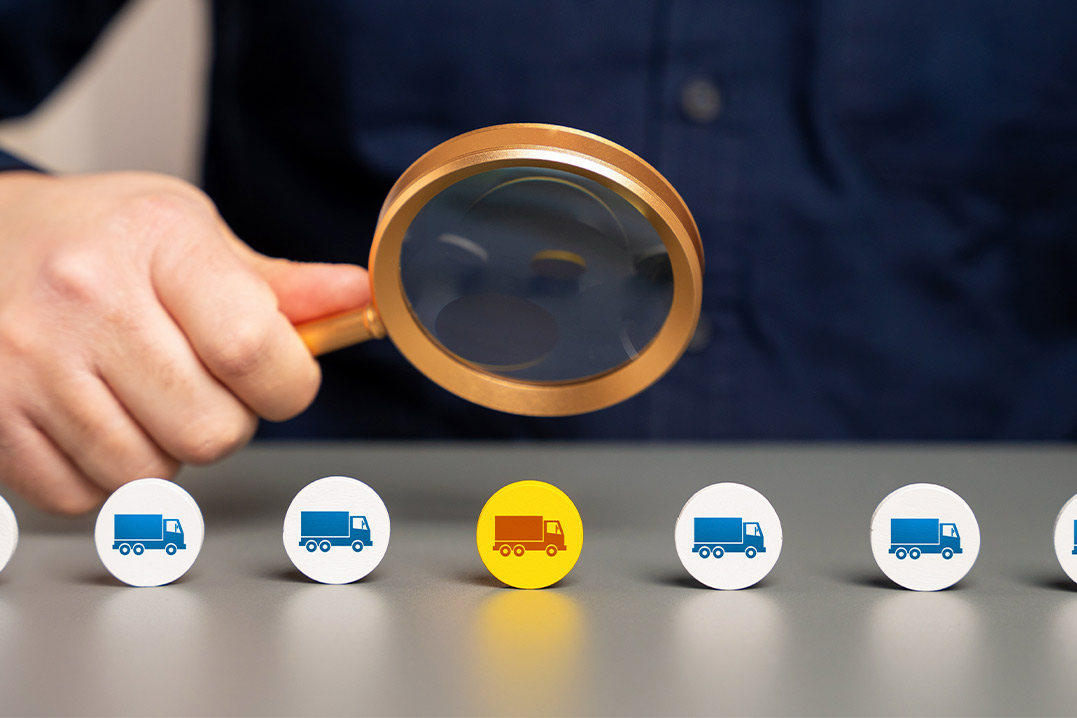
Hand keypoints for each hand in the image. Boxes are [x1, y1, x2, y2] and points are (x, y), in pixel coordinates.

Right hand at [0, 171, 368, 512]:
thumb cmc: (91, 236)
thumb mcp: (187, 231)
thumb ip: (276, 284)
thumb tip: (359, 298)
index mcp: (156, 241)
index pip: (251, 347)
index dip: (287, 386)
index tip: (283, 382)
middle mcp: (87, 300)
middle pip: (210, 430)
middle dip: (228, 423)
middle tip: (203, 387)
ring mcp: (31, 363)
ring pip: (149, 476)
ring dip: (165, 453)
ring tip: (142, 398)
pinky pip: (83, 498)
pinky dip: (105, 477)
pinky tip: (95, 421)